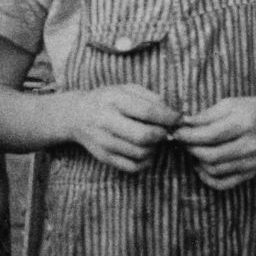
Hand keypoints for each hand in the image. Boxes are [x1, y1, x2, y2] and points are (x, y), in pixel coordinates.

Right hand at [61, 84, 180, 172]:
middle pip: (144, 136)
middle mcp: (106, 121)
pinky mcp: (105, 157)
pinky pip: (133, 167)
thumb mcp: (126, 89)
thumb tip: (174, 115)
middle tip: (165, 130)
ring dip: (155, 147)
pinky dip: (146, 161)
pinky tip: (146, 150)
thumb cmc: (108, 100)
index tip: (178, 118)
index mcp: (114, 100)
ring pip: (141, 153)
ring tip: (153, 138)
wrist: (77, 115)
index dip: (168, 117)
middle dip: (162, 134)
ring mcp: (104, 142)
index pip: (147, 112)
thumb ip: (150, 98)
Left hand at [172, 96, 255, 189]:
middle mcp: (250, 146)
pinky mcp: (250, 173)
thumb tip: (183, 123)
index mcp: (245, 124)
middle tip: (182, 140)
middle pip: (210, 155)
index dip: (188, 135)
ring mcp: (251, 162)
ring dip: (197, 160)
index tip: (176, 131)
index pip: (210, 135)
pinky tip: (201, 165)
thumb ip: (206, 115)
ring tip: (193, 148)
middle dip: (190, 148)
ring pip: (214, 170)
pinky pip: (223, 183)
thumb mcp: (230, 104)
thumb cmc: (251, 109)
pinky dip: (207, 178)